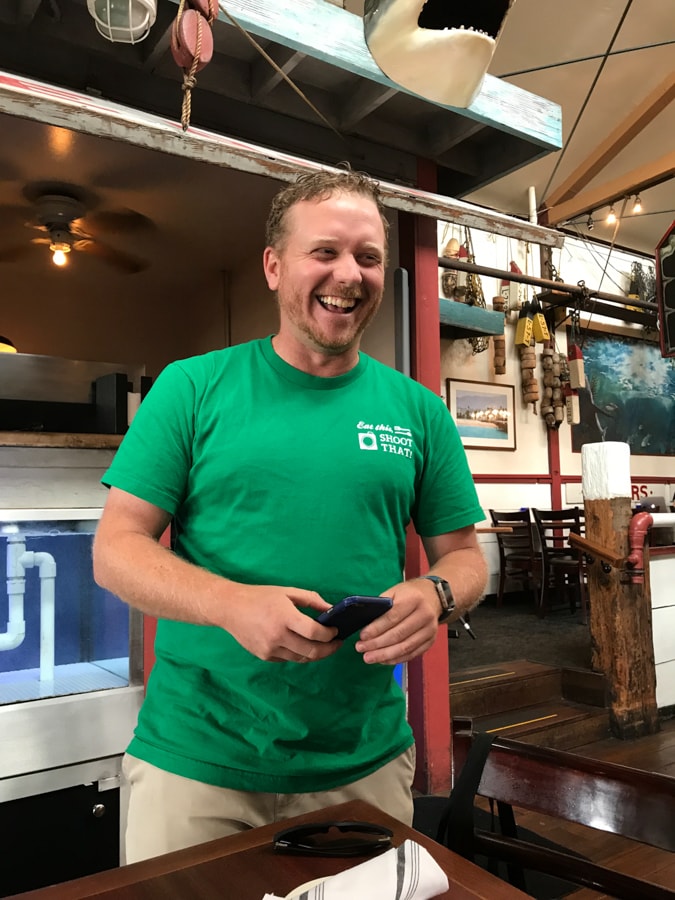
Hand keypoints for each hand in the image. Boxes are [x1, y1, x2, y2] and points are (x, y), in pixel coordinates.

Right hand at [220, 584, 340, 663]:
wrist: (230, 608)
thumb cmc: (260, 596)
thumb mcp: (287, 591)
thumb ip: (311, 599)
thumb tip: (331, 609)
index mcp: (285, 617)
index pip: (314, 633)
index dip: (330, 635)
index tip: (336, 631)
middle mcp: (278, 636)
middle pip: (311, 651)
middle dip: (329, 649)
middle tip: (337, 644)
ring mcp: (270, 649)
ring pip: (301, 658)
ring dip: (316, 654)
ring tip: (323, 645)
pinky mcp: (264, 656)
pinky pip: (288, 659)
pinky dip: (299, 653)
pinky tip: (301, 644)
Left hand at [354, 579, 438, 664]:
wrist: (432, 597)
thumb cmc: (408, 594)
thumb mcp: (395, 592)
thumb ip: (381, 606)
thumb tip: (366, 625)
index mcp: (414, 599)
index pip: (392, 617)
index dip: (376, 628)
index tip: (362, 636)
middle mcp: (425, 615)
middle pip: (398, 634)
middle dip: (377, 644)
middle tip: (361, 648)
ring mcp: (430, 630)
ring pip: (405, 647)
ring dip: (385, 655)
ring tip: (369, 657)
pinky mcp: (430, 641)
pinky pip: (412, 654)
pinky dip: (396, 659)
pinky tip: (383, 660)